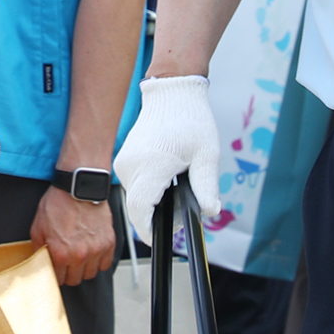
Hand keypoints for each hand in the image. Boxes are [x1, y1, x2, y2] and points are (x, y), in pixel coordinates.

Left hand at [30, 184, 116, 286]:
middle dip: (70, 273)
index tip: (57, 269)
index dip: (56, 274)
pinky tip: (92, 252)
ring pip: (91, 274)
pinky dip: (99, 261)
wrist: (78, 188)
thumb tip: (40, 262)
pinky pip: (106, 264)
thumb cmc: (58, 204)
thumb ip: (39, 249)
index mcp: (60, 253)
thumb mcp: (38, 227)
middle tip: (68, 262)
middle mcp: (79, 255)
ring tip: (80, 256)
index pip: (58, 279)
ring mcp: (96, 250)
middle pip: (75, 280)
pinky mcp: (108, 243)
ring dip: (85, 268)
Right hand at [116, 74, 219, 244]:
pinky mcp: (124, 159)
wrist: (172, 93)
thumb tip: (209, 212)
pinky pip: (133, 185)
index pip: (140, 210)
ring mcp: (125, 162)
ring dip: (153, 202)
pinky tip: (167, 179)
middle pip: (138, 207)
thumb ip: (206, 186)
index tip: (159, 240)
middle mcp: (132, 165)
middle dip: (158, 217)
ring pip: (135, 197)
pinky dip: (148, 190)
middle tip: (183, 208)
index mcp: (152, 165)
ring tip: (178, 188)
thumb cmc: (191, 120)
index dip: (148, 230)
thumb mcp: (207, 155)